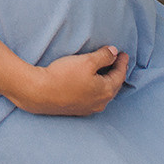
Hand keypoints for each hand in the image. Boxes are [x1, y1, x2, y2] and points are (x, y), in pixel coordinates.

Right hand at [11, 46, 128, 115]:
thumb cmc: (64, 76)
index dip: (122, 62)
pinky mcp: (77, 110)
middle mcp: (100, 103)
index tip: (124, 53)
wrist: (39, 93)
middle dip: (117, 72)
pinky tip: (92, 84)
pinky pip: (93, 98)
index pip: (119, 74)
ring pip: (103, 93)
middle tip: (118, 61)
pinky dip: (96, 88)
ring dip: (106, 81)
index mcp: (106, 91)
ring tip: (106, 71)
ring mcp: (88, 108)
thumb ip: (103, 56)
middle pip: (113, 86)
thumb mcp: (86, 61)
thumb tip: (114, 53)